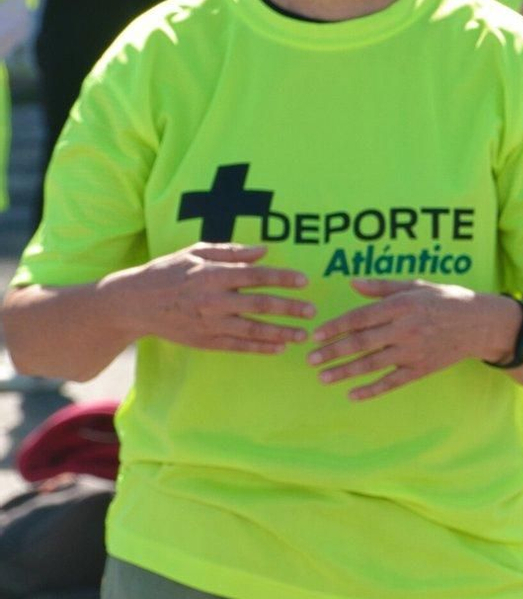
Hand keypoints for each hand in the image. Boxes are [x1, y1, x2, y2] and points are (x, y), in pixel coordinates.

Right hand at [109, 243, 311, 352]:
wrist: (133, 304)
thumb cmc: (167, 272)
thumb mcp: (196, 253)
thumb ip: (232, 252)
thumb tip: (264, 250)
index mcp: (212, 274)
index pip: (256, 275)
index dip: (282, 278)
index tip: (304, 281)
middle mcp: (213, 300)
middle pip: (259, 304)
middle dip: (289, 309)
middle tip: (312, 311)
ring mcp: (209, 323)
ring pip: (252, 330)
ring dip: (281, 333)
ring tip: (303, 335)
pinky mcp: (204, 341)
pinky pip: (238, 346)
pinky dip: (260, 348)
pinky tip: (279, 348)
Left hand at [308, 279, 514, 399]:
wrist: (480, 324)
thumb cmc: (446, 300)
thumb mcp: (416, 286)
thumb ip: (383, 287)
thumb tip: (352, 283)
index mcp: (402, 306)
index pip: (361, 317)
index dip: (336, 327)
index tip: (316, 335)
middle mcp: (406, 329)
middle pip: (362, 342)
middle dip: (333, 352)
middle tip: (311, 359)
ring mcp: (413, 351)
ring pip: (372, 364)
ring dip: (345, 372)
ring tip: (323, 377)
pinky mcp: (421, 368)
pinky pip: (392, 382)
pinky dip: (372, 390)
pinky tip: (352, 395)